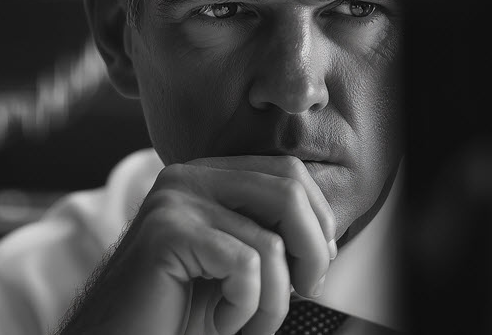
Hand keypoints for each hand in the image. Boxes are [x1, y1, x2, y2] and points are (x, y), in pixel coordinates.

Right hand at [58, 156, 337, 334]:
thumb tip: (326, 234)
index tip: (316, 265)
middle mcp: (187, 177)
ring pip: (270, 242)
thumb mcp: (233, 266)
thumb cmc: (178, 313)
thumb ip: (267, 233)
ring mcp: (173, 201)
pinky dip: (246, 307)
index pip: (286, 171)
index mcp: (205, 177)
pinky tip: (220, 322)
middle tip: (306, 290)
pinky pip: (243, 266)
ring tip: (244, 322)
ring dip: (274, 300)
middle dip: (313, 249)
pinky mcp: (165, 234)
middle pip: (288, 190)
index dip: (319, 218)